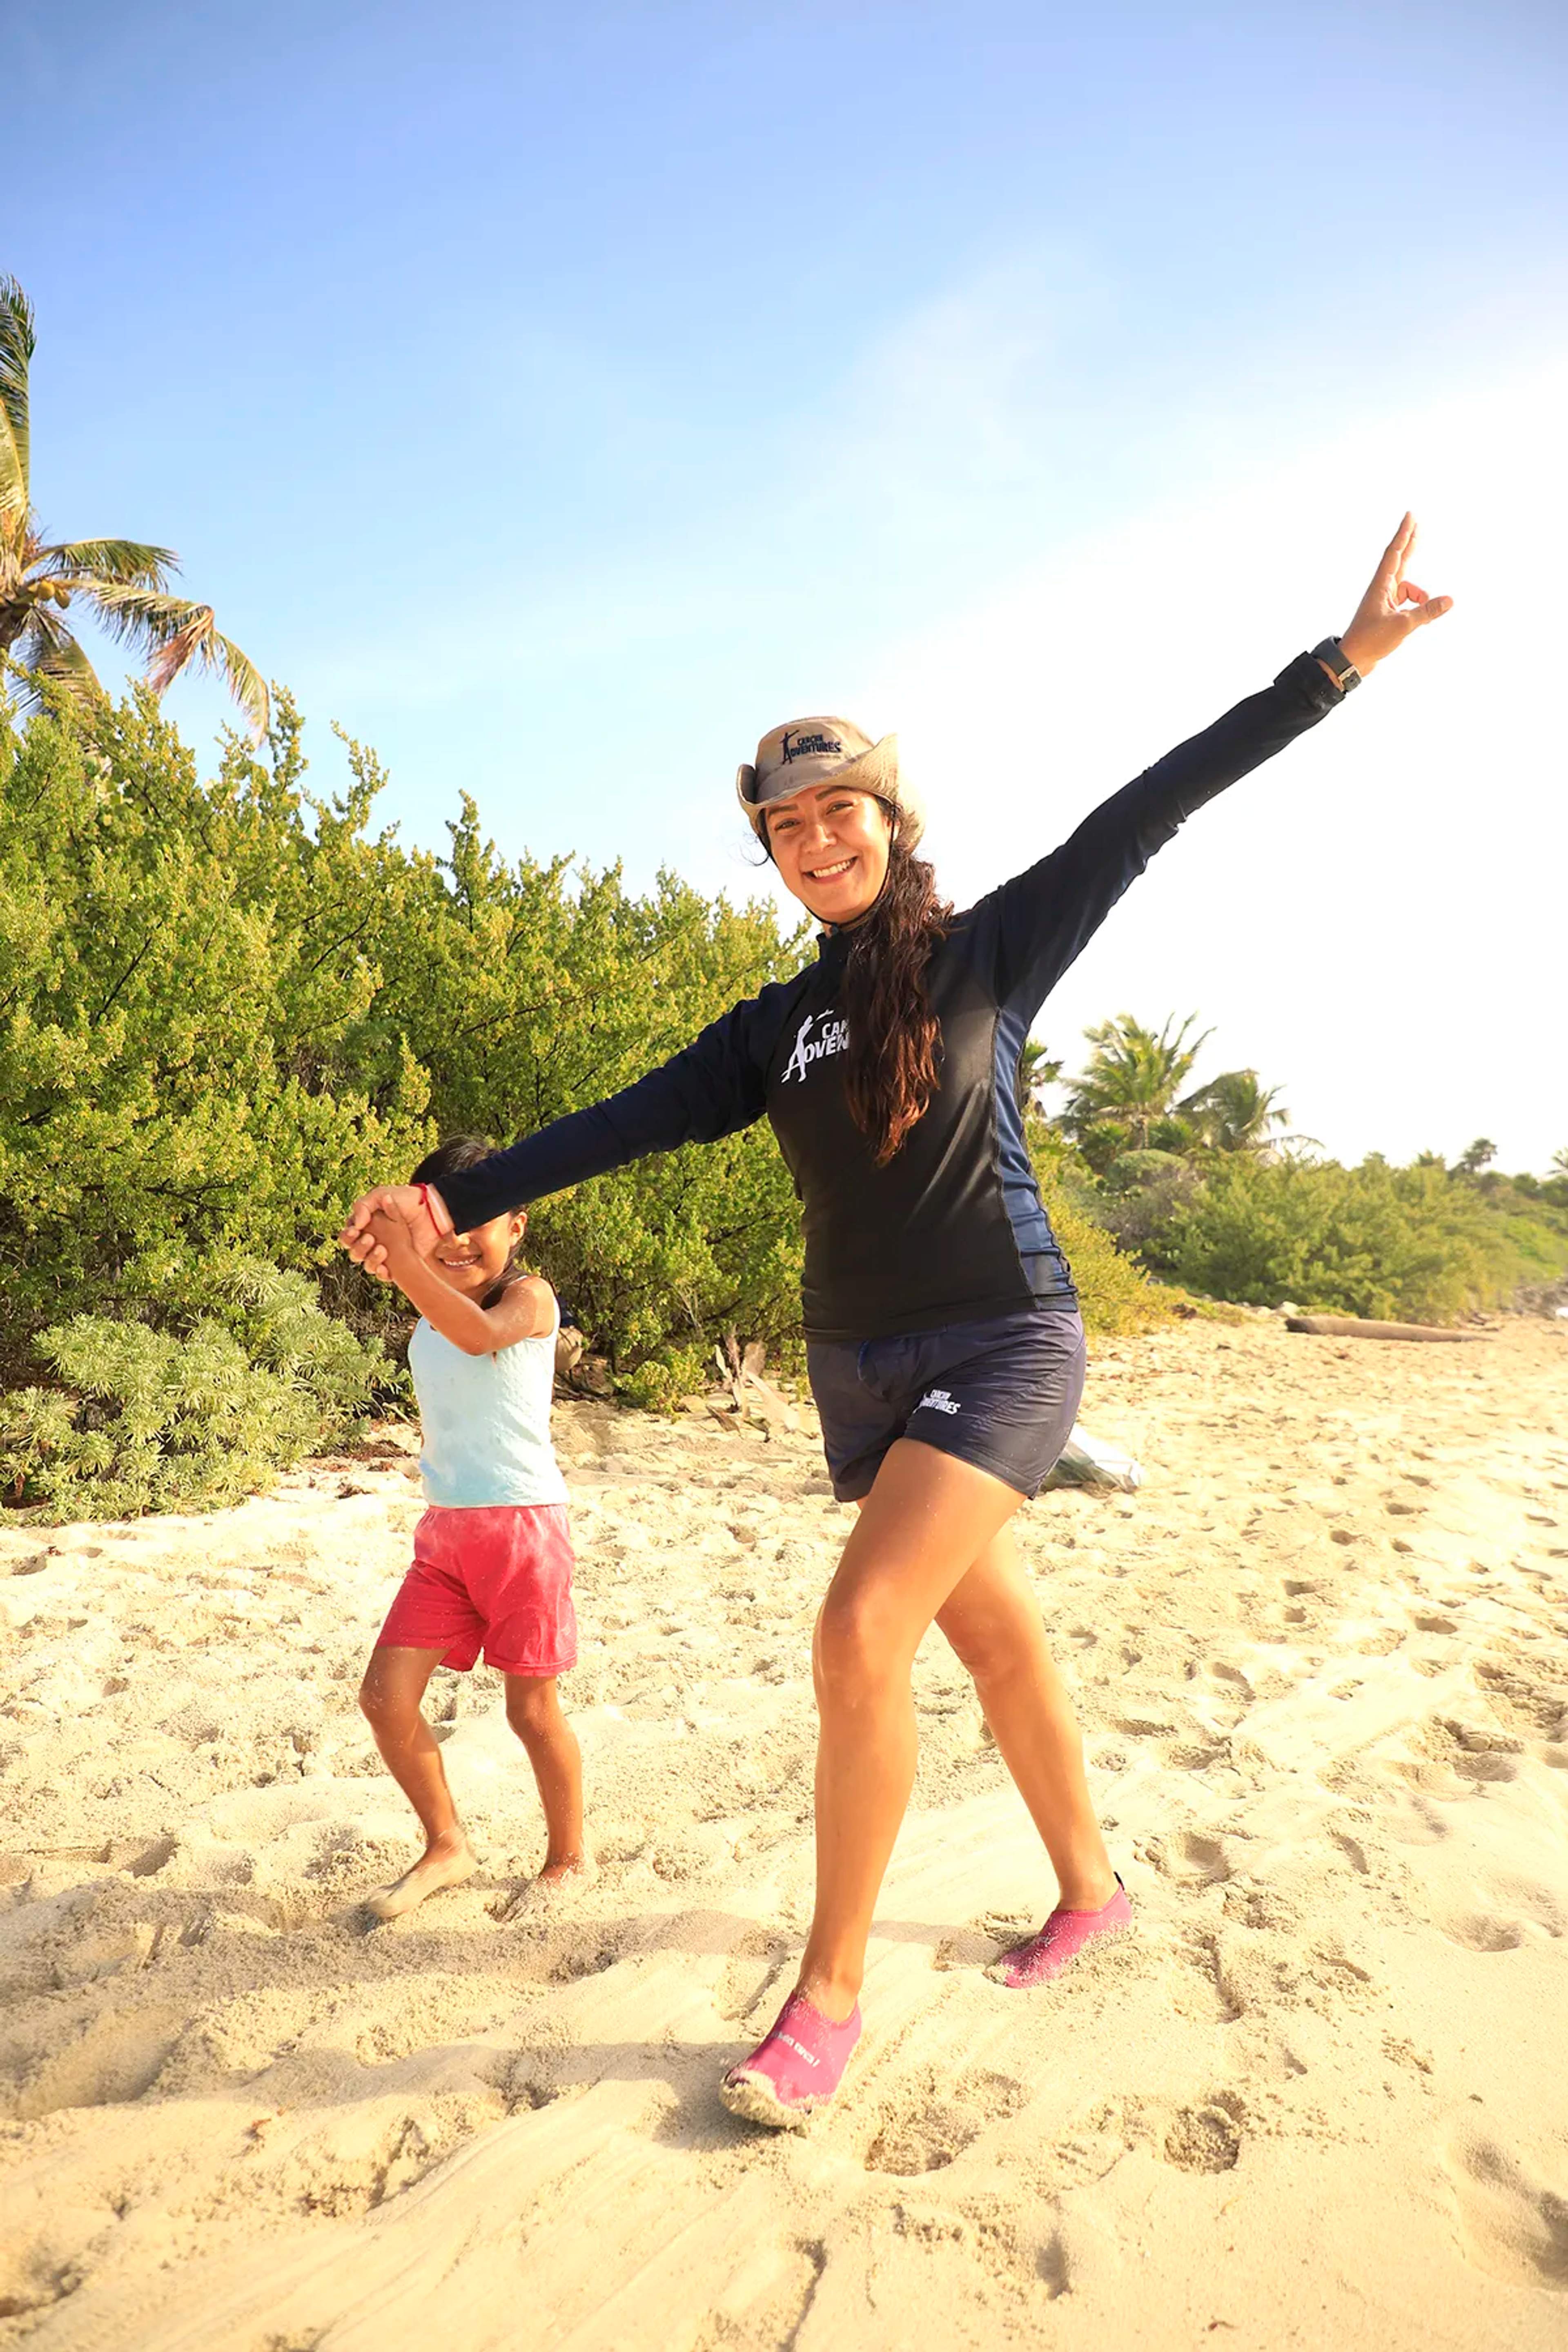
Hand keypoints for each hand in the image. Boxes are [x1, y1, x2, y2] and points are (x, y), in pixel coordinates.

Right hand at [338, 1182, 445, 1279]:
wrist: (431, 1211)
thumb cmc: (406, 1200)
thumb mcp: (382, 1195)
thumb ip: (363, 1206)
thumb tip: (356, 1225)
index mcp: (365, 1225)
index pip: (347, 1236)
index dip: (348, 1236)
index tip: (356, 1231)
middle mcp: (372, 1241)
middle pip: (354, 1252)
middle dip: (359, 1247)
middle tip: (371, 1238)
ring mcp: (384, 1253)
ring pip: (367, 1264)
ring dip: (370, 1259)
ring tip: (382, 1249)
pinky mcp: (397, 1264)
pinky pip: (383, 1274)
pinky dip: (381, 1272)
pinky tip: (386, 1267)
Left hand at [1338, 514, 1452, 679]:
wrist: (1353, 660)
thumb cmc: (1371, 641)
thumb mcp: (1403, 625)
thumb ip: (1427, 611)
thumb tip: (1450, 600)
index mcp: (1381, 585)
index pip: (1394, 553)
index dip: (1403, 534)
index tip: (1409, 515)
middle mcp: (1382, 589)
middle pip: (1399, 560)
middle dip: (1410, 543)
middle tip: (1416, 523)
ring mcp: (1385, 600)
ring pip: (1409, 588)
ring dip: (1421, 597)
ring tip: (1421, 615)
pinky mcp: (1388, 612)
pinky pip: (1409, 603)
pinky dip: (1417, 608)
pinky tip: (1421, 620)